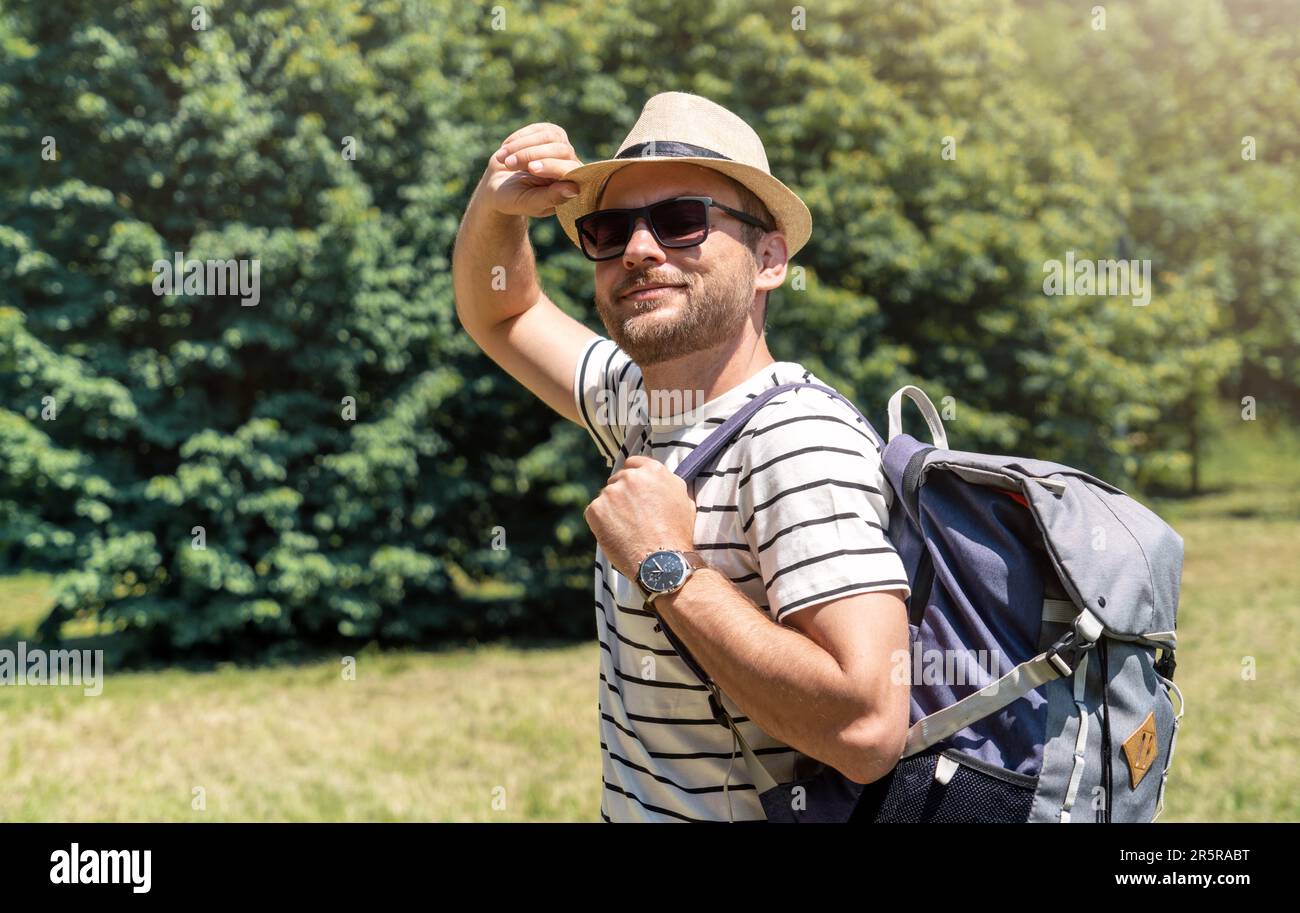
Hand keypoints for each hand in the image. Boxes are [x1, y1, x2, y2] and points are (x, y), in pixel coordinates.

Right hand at [482, 122, 583, 218]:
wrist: (498, 185)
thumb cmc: (516, 199)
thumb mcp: (530, 203)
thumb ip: (551, 198)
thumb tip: (574, 189)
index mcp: (572, 185)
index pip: (571, 169)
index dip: (552, 166)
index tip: (531, 169)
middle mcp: (571, 163)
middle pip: (561, 150)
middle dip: (532, 155)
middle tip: (509, 164)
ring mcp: (561, 146)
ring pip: (549, 136)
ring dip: (522, 146)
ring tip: (502, 159)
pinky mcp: (548, 133)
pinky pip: (536, 129)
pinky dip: (518, 139)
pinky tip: (505, 150)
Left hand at [583, 455, 697, 580]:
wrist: (663, 562)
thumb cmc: (677, 535)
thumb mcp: (684, 501)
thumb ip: (668, 484)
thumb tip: (659, 480)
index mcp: (653, 471)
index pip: (634, 464)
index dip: (634, 479)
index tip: (634, 492)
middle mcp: (631, 477)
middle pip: (618, 479)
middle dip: (622, 495)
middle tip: (632, 517)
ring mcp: (611, 492)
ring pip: (606, 497)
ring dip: (612, 509)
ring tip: (627, 531)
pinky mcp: (596, 509)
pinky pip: (594, 513)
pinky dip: (601, 524)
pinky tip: (616, 536)